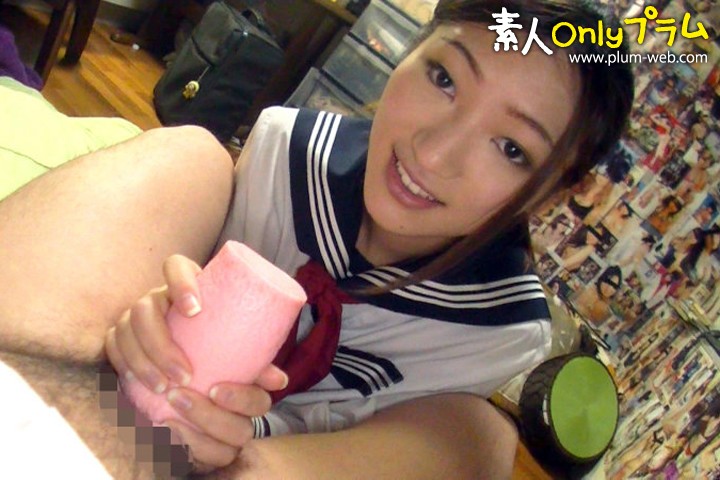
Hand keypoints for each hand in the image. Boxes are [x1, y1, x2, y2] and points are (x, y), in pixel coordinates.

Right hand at [105, 254, 287, 470]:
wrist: (190, 340)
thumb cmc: (218, 335)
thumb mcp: (235, 339)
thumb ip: (255, 356)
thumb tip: (279, 379)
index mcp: (187, 283)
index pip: (175, 265)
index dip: (181, 282)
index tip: (196, 310)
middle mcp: (157, 294)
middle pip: (146, 306)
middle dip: (161, 343)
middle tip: (185, 375)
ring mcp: (135, 313)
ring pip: (126, 329)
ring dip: (143, 361)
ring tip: (165, 387)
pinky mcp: (121, 334)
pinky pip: (112, 345)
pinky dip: (123, 365)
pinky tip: (138, 384)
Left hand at [162, 367, 285, 472]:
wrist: (155, 387)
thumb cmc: (185, 370)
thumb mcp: (206, 354)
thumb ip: (243, 361)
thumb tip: (280, 381)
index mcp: (246, 400)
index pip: (260, 404)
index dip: (242, 399)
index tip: (216, 389)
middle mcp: (238, 425)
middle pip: (241, 431)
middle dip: (210, 416)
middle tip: (179, 396)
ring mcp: (220, 446)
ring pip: (223, 453)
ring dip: (195, 437)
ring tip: (167, 419)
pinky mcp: (199, 461)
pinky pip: (197, 464)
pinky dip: (180, 450)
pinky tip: (162, 434)